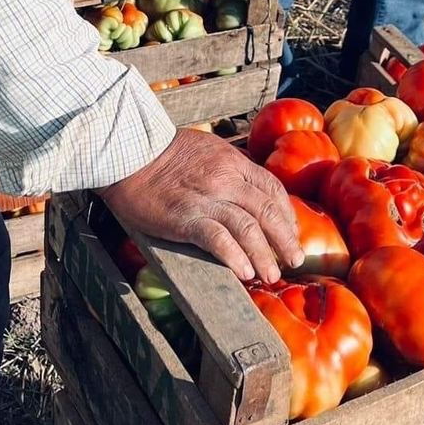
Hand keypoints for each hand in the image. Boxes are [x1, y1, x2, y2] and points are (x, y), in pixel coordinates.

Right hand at [98, 129, 303, 283]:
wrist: (129, 153)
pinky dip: (234, 257)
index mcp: (233, 161)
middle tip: (294, 261)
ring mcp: (207, 199)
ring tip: (271, 275)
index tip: (290, 233)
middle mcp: (226, 179)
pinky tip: (243, 272)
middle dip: (285, 240)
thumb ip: (228, 168)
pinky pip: (218, 239)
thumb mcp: (206, 149)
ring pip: (248, 229)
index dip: (286, 215)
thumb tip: (246, 189)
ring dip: (264, 255)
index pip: (272, 189)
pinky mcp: (185, 218)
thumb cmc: (162, 152)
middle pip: (267, 211)